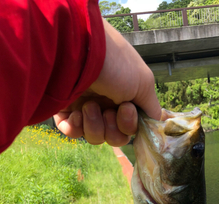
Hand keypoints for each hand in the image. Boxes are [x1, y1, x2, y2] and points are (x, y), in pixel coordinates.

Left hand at [54, 19, 160, 145]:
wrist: (80, 50)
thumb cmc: (116, 65)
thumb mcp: (144, 83)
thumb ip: (151, 108)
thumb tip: (155, 123)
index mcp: (124, 98)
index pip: (129, 128)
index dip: (129, 126)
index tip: (126, 109)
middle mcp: (105, 103)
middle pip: (113, 136)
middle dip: (113, 129)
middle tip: (108, 111)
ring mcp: (83, 107)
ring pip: (94, 136)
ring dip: (95, 125)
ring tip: (89, 106)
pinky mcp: (63, 110)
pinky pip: (72, 132)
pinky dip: (75, 128)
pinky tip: (77, 114)